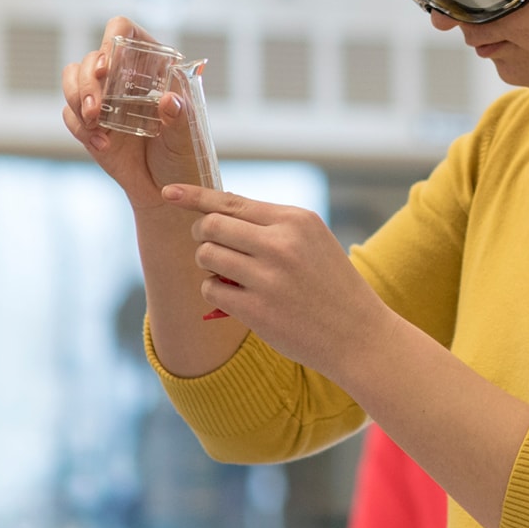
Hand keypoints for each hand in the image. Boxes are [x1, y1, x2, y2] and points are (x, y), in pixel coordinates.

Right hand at [62, 17, 207, 212]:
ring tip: (96, 124)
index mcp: (152, 67)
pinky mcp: (90, 122)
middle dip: (88, 80)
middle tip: (97, 108)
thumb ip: (181, 119)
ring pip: (72, 77)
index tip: (108, 67)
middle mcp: (124, 76)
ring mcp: (105, 98)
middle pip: (92, 57)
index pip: (125, 32)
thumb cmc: (184, 158)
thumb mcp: (187, 139)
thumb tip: (170, 99)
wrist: (164, 191)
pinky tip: (102, 145)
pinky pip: (70, 113)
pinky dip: (80, 128)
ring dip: (77, 98)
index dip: (112, 39)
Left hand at [163, 183, 390, 372]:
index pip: (232, 201)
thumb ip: (272, 225)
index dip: (194, 195)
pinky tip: (237, 299)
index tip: (169, 192)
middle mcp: (281, 243)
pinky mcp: (257, 310)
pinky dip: (215, 292)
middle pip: (211, 225)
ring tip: (229, 275)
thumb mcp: (313, 242)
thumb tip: (217, 211)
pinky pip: (210, 289)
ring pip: (206, 255)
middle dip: (203, 235)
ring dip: (208, 265)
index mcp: (296, 220)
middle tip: (213, 248)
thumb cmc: (332, 287)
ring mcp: (268, 277)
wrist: (359, 335)